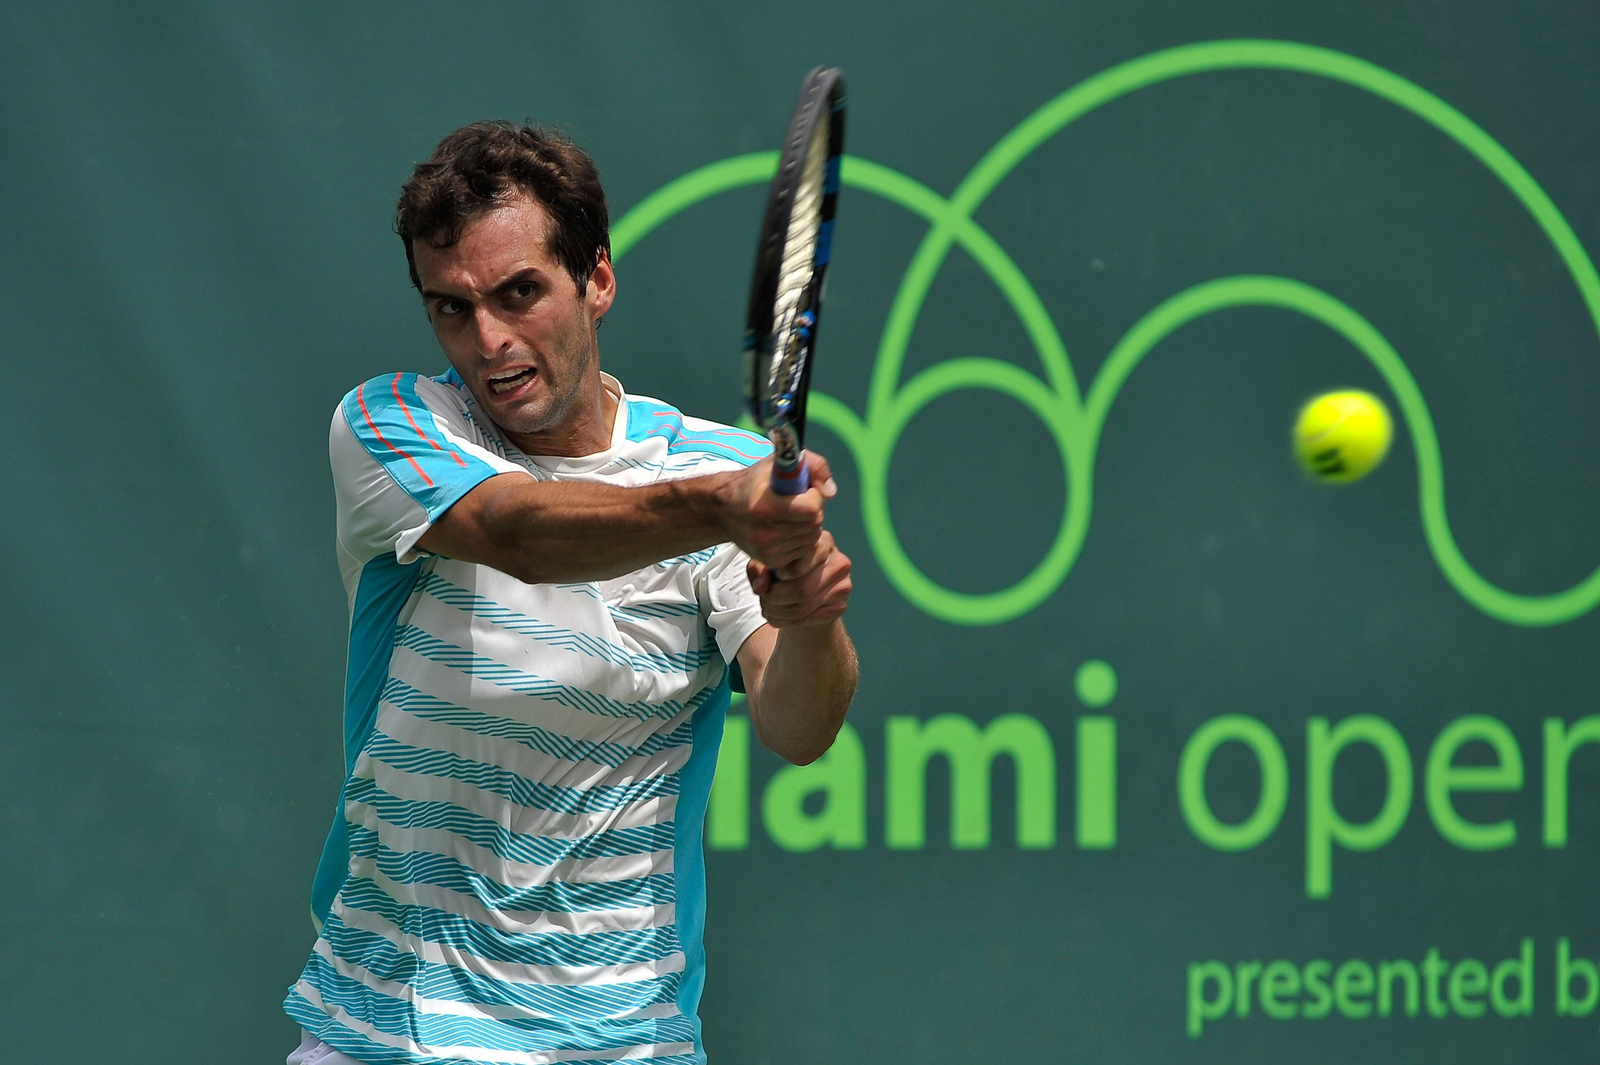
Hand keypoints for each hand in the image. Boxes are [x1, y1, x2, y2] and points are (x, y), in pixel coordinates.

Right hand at [723, 452, 836, 577]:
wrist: (725, 510)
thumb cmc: (756, 482)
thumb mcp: (780, 462)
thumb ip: (813, 466)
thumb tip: (831, 493)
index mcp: (764, 505)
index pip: (811, 508)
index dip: (814, 496)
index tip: (805, 490)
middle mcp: (763, 532)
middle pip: (814, 524)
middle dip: (812, 511)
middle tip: (797, 503)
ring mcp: (766, 550)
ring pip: (812, 538)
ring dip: (808, 526)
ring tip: (791, 516)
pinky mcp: (770, 561)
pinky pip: (804, 551)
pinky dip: (802, 540)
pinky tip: (787, 530)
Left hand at [747, 529, 852, 627]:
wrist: (807, 592)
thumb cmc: (785, 571)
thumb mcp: (768, 564)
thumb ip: (759, 570)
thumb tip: (760, 588)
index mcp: (821, 541)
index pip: (799, 563)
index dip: (779, 574)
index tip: (772, 577)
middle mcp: (839, 561)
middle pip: (801, 589)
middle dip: (774, 599)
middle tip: (763, 600)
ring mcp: (843, 585)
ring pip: (803, 607)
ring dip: (778, 613)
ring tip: (767, 609)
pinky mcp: (841, 606)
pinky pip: (809, 619)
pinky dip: (786, 622)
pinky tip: (779, 616)